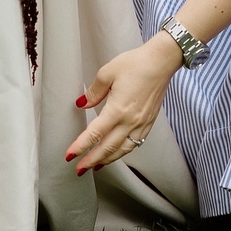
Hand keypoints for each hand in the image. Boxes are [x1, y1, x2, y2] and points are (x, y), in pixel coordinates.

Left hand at [66, 32, 180, 171]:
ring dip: (108, 160)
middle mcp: (130, 121)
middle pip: (108, 148)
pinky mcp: (149, 122)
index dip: (80, 146)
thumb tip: (82, 104)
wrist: (161, 61)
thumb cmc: (136, 64)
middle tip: (79, 169)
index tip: (69, 155)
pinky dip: (123, 152)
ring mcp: (142, 124)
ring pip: (123, 150)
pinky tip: (117, 153)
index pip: (94, 134)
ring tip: (96, 166)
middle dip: (92, 160)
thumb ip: (94, 91)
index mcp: (118, 109)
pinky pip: (135, 144)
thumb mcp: (108, 72)